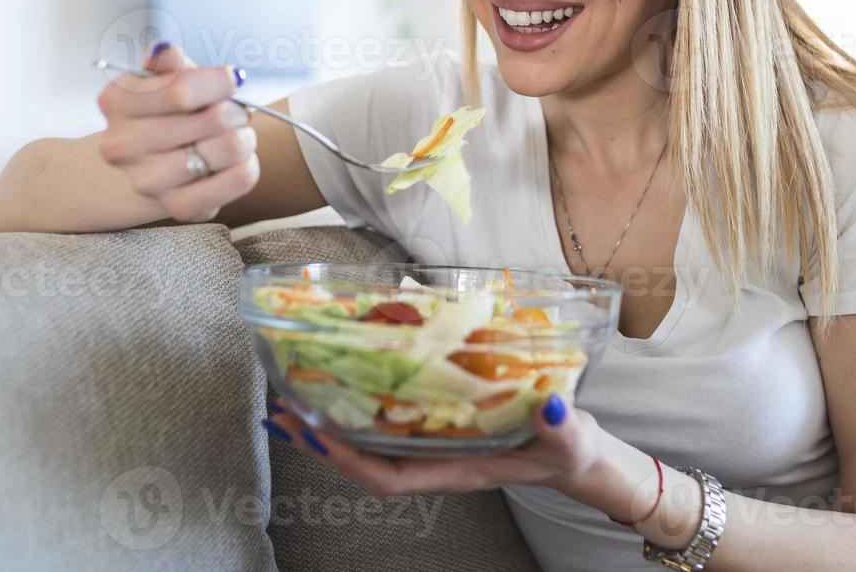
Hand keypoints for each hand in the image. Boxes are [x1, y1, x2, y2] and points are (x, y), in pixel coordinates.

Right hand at [95, 43, 259, 222]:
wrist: (147, 167)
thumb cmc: (164, 113)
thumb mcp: (162, 79)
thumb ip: (168, 64)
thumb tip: (166, 52)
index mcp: (115, 101)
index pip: (182, 89)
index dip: (220, 81)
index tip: (232, 80)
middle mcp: (122, 146)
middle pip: (214, 118)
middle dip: (235, 110)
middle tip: (233, 113)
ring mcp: (147, 181)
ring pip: (230, 147)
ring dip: (244, 137)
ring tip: (234, 136)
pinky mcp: (178, 208)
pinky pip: (238, 179)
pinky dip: (248, 165)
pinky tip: (236, 161)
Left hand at [265, 394, 609, 499]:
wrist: (575, 453)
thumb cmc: (568, 450)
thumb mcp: (568, 439)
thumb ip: (561, 426)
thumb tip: (551, 406)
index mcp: (456, 469)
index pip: (388, 476)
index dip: (348, 460)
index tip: (314, 433)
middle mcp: (437, 458)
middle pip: (365, 460)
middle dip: (321, 440)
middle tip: (280, 410)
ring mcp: (436, 441)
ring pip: (372, 439)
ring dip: (332, 421)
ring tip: (294, 395)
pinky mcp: (441, 420)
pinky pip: (390, 418)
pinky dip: (362, 402)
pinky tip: (347, 379)